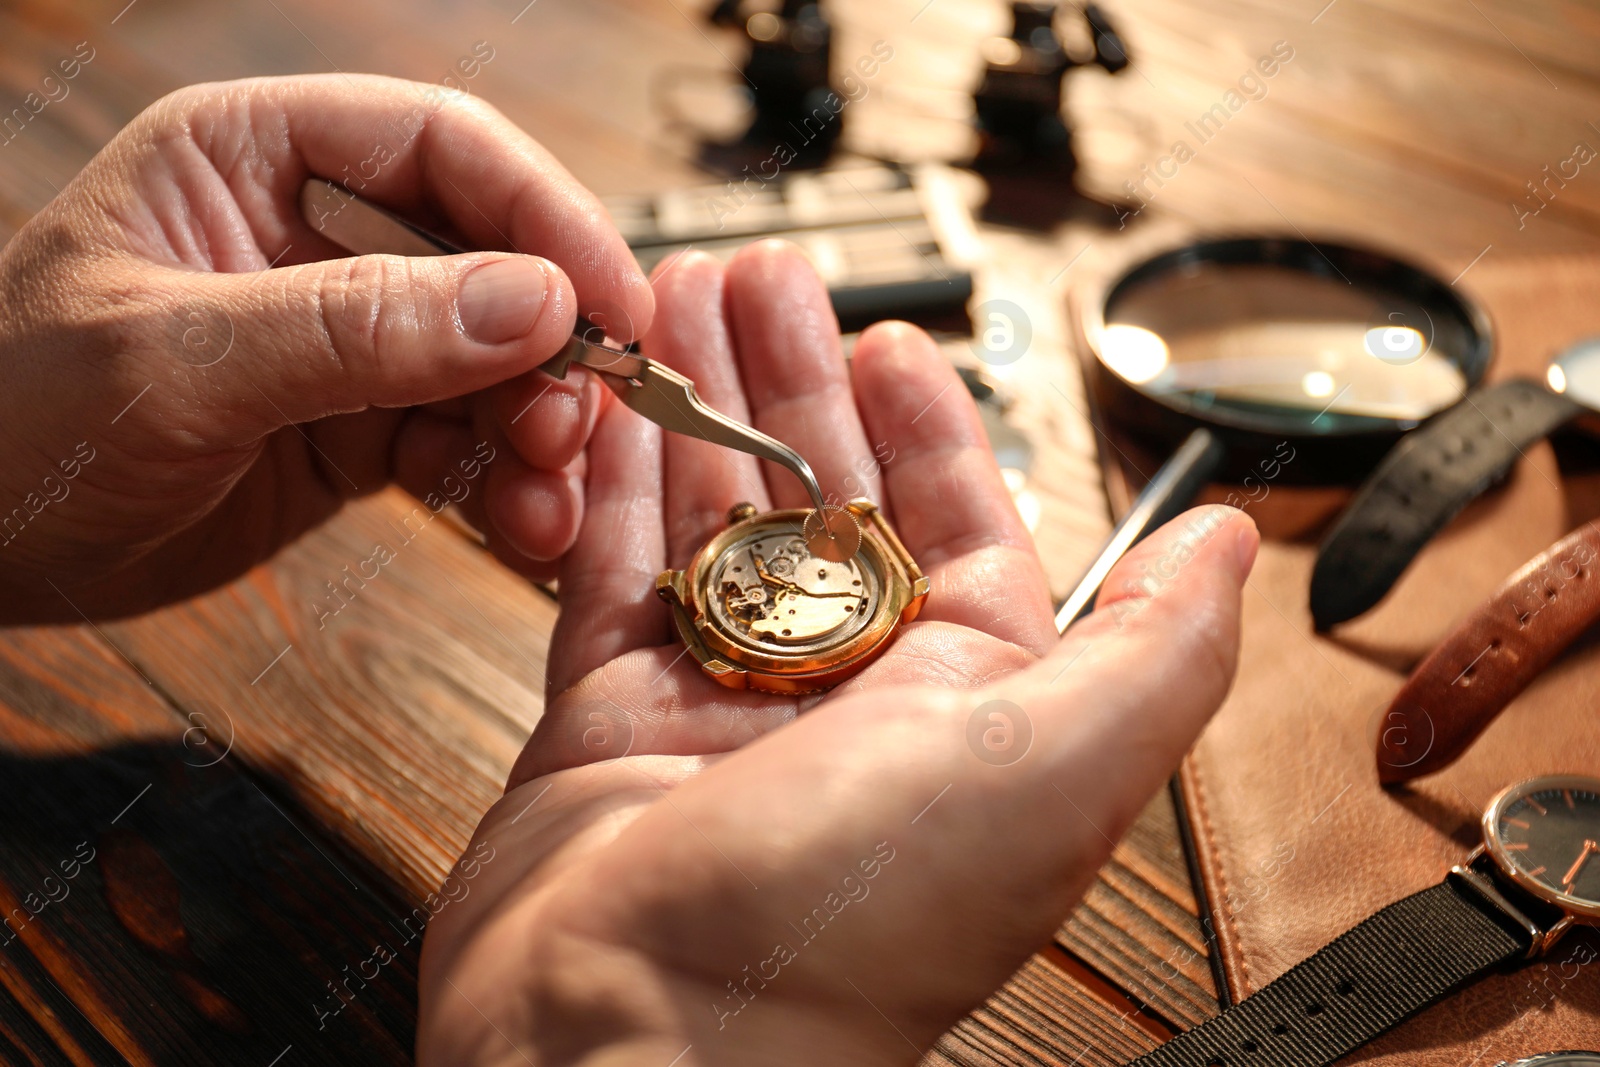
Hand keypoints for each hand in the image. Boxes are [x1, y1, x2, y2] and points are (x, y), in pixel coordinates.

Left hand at [0, 74, 652, 621]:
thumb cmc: (11, 415)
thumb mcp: (179, 360)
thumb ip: (356, 327)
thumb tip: (536, 301)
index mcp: (261, 156)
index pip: (447, 148)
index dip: (547, 216)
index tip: (615, 303)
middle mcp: (320, 237)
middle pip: (495, 261)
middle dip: (554, 345)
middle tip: (578, 422)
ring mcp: (345, 339)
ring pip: (496, 364)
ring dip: (541, 430)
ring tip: (547, 500)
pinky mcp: (356, 431)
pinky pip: (465, 443)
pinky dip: (505, 485)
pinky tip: (520, 526)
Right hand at [415, 242, 1258, 1065]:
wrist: (636, 1040)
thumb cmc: (848, 928)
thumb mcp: (1051, 764)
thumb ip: (1156, 648)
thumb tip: (1232, 549)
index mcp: (962, 702)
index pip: (955, 524)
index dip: (925, 422)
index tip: (884, 337)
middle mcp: (844, 699)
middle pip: (822, 499)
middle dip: (791, 383)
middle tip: (757, 281)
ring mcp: (722, 700)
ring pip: (713, 517)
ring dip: (697, 406)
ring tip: (673, 303)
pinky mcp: (611, 712)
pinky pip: (612, 566)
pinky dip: (609, 477)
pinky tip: (605, 401)